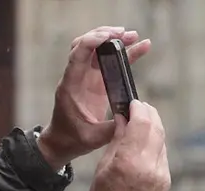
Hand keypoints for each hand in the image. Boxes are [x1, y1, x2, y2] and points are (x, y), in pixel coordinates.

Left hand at [37, 26, 151, 169]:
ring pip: (97, 50)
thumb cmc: (73, 140)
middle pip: (85, 46)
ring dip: (114, 41)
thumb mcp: (92, 138)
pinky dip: (123, 53)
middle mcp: (77, 78)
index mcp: (70, 87)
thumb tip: (133, 119)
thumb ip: (111, 129)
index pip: (77, 57)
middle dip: (103, 35)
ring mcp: (86, 78)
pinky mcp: (96, 81)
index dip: (91, 42)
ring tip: (134, 36)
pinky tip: (142, 46)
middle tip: (124, 33)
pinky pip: (109, 62)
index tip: (108, 36)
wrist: (62, 143)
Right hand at [87, 100, 170, 190]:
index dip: (138, 110)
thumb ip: (117, 140)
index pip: (141, 124)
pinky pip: (162, 155)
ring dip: (153, 128)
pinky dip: (155, 145)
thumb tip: (123, 120)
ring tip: (143, 124)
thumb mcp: (103, 166)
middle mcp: (149, 164)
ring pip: (161, 140)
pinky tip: (145, 145)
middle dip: (150, 114)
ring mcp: (160, 172)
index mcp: (129, 160)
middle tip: (141, 107)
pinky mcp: (165, 179)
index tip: (133, 103)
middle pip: (156, 128)